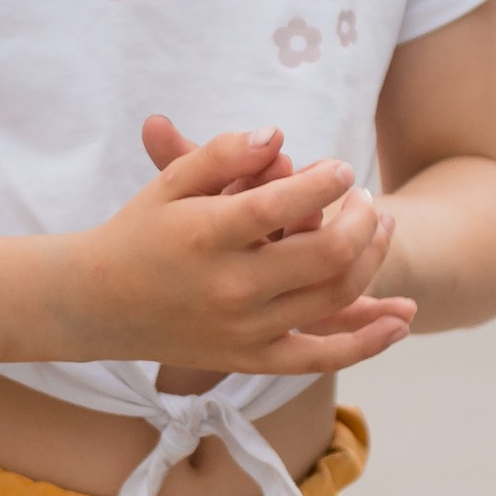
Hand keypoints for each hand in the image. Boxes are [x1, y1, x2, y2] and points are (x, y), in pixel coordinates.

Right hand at [68, 118, 415, 378]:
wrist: (95, 304)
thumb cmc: (138, 232)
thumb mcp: (172, 182)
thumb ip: (222, 152)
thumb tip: (280, 136)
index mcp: (206, 235)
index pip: (284, 203)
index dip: (326, 182)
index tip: (341, 170)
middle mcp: (229, 287)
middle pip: (327, 254)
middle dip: (361, 220)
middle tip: (366, 198)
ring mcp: (242, 329)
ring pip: (333, 298)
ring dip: (371, 260)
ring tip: (378, 228)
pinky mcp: (250, 360)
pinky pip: (321, 358)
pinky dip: (366, 342)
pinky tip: (401, 320)